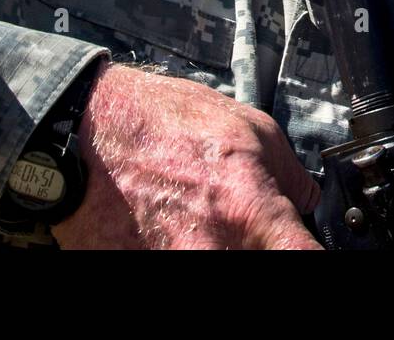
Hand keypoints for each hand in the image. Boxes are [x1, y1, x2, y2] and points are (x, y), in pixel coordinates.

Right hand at [50, 63, 322, 249]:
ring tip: (198, 218)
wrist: (85, 131)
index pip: (305, 259)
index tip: (303, 243)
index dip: (308, 251)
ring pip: (221, 263)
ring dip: (218, 245)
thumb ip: (288, 172)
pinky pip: (172, 264)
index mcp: (251, 214)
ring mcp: (172, 266)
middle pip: (260, 264)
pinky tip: (168, 226)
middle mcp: (215, 251)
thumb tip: (306, 201)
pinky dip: (175, 246)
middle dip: (255, 244)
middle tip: (241, 222)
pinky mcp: (134, 271)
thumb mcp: (249, 126)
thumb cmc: (159, 122)